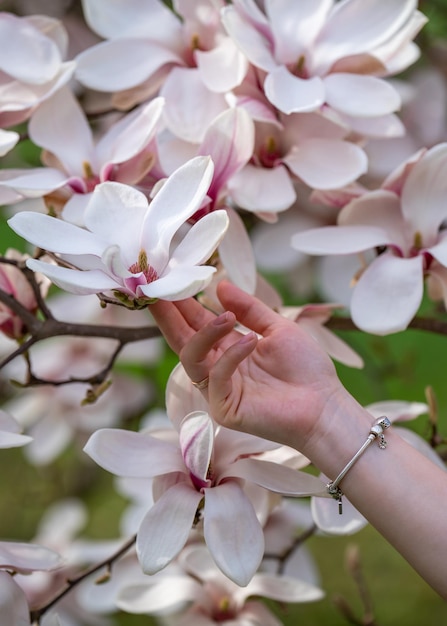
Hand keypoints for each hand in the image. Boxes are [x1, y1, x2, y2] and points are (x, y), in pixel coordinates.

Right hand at [150, 281, 345, 450]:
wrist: (325, 405)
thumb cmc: (305, 369)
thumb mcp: (277, 328)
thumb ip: (249, 309)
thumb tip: (220, 285)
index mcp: (228, 349)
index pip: (197, 324)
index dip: (182, 304)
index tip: (168, 280)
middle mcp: (218, 368)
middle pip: (182, 340)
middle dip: (169, 315)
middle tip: (157, 291)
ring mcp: (218, 390)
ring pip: (191, 357)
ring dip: (204, 333)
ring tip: (227, 318)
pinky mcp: (224, 408)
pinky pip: (216, 377)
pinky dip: (231, 356)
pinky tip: (251, 342)